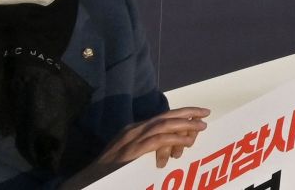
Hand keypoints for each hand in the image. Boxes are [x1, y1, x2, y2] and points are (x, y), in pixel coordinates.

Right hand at [66, 107, 210, 182]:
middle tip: (205, 113)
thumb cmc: (110, 172)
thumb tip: (169, 152)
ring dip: (184, 125)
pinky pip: (156, 141)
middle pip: (164, 116)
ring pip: (163, 125)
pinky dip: (173, 139)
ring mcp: (131, 140)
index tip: (198, 112)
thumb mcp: (131, 157)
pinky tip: (185, 141)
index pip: (161, 117)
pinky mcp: (131, 152)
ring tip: (200, 127)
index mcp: (133, 130)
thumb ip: (148, 150)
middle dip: (187, 113)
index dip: (181, 113)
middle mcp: (133, 130)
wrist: (89, 181)